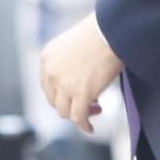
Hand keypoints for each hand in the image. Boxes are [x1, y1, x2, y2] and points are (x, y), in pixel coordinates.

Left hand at [40, 13, 123, 134]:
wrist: (112, 31)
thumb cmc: (101, 33)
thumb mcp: (74, 44)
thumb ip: (69, 62)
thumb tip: (77, 80)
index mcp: (47, 58)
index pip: (47, 85)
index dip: (61, 94)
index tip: (74, 95)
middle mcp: (51, 72)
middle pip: (54, 100)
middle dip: (70, 104)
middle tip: (88, 102)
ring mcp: (64, 85)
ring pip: (64, 112)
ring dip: (78, 115)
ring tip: (95, 109)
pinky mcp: (81, 94)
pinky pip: (78, 118)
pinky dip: (84, 126)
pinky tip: (91, 128)